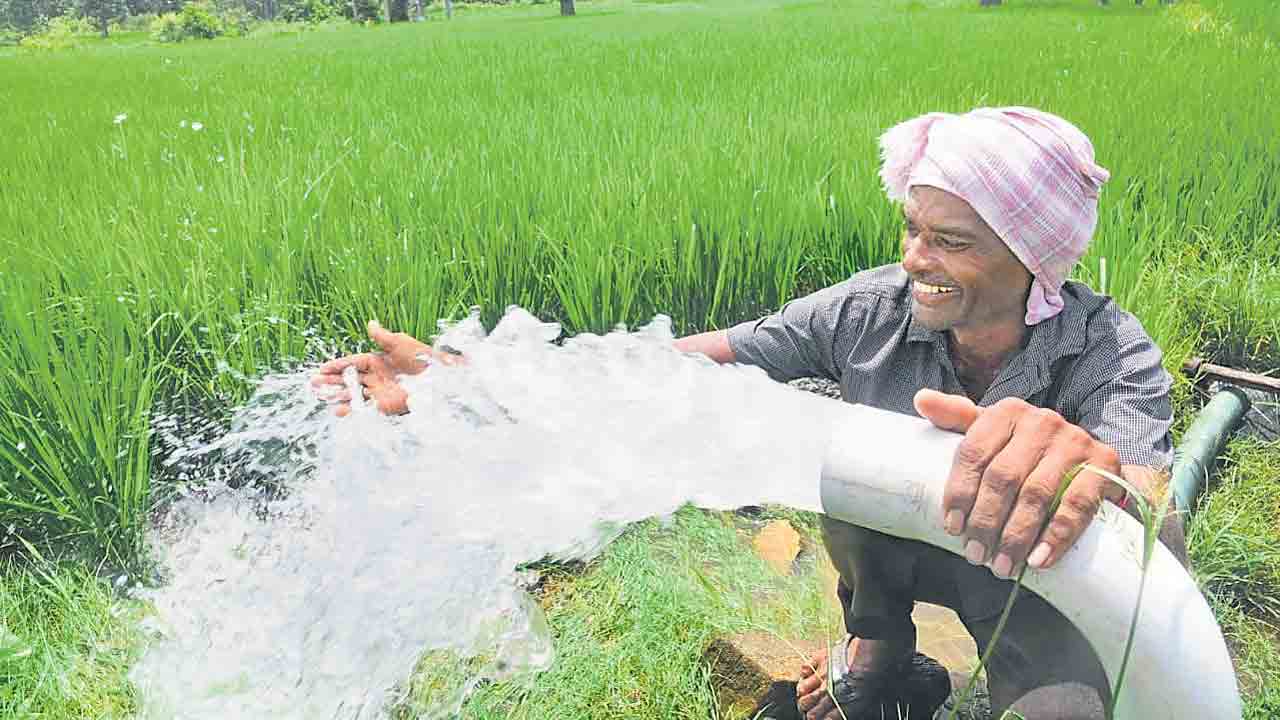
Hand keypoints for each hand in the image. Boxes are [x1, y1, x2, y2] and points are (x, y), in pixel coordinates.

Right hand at [311, 321, 432, 416]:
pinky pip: (365, 407)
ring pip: (353, 394)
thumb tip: (370, 324)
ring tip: (319, 396)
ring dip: (336, 395)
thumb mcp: (400, 343)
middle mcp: (376, 377)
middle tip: (312, 384)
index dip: (337, 367)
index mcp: (377, 361)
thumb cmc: (422, 358)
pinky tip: (338, 410)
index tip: (321, 369)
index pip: (352, 364)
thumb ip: (383, 337)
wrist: (440, 377)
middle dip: (331, 382)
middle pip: (348, 380)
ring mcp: (379, 391)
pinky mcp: (385, 405)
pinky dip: (352, 409)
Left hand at [914, 389, 1122, 575]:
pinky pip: (1077, 506)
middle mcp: (1042, 421)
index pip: (974, 453)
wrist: (1089, 456)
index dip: (959, 493)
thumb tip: (921, 399)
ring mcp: (1075, 442)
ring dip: (1016, 536)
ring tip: (1001, 565)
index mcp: (1007, 412)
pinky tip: (1038, 560)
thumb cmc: (1026, 448)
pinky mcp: (1104, 465)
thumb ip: (958, 418)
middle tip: (975, 555)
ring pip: (1037, 494)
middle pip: (1003, 478)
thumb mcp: (993, 430)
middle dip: (985, 522)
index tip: (952, 528)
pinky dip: (1056, 536)